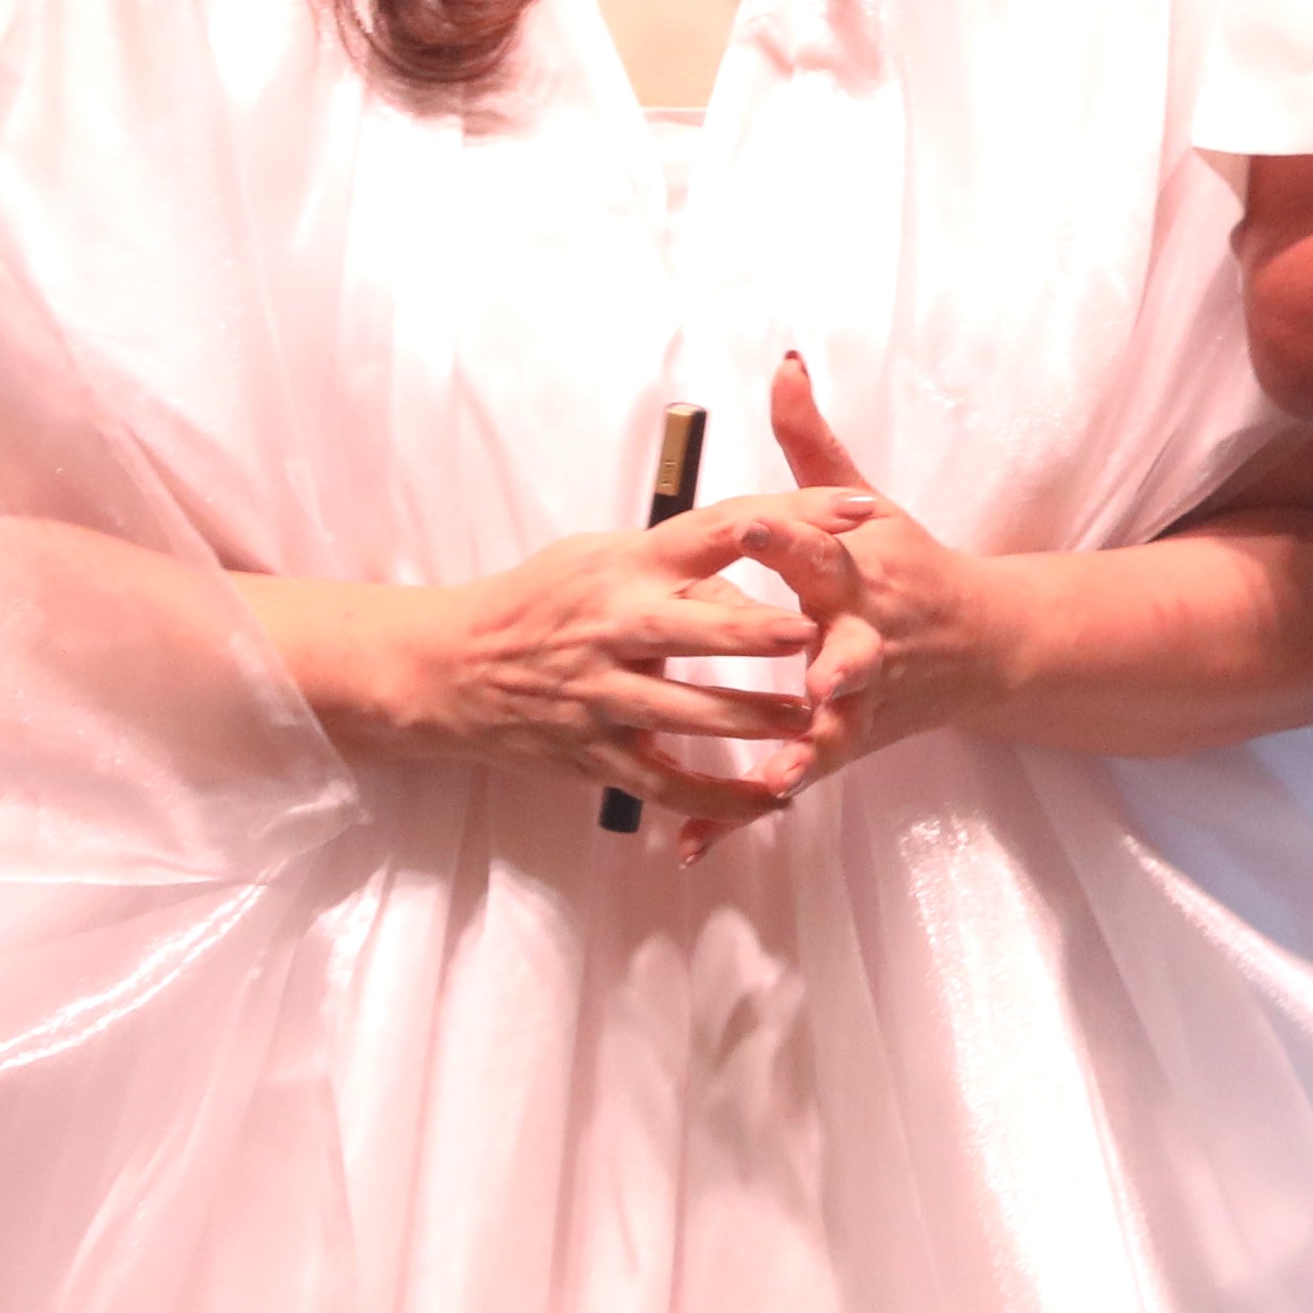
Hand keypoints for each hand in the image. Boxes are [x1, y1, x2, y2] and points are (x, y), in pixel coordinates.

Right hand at [249, 510, 841, 819]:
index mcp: (629, 564)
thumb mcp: (604, 557)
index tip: (859, 511)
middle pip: (699, 629)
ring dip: (757, 723)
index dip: (793, 518)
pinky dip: (722, 799)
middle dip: (760, 636)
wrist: (453, 667)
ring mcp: (604, 695)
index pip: (722, 529)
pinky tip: (772, 801)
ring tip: (814, 726)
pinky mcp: (597, 753)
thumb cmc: (542, 600)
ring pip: (691, 715)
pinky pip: (668, 782)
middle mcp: (617, 626)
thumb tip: (758, 574)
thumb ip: (680, 565)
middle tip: (823, 638)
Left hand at [635, 361, 1055, 846]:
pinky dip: (742, 816)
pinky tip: (690, 843)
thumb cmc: (912, 567)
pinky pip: (792, 780)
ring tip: (778, 776)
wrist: (987, 650)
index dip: (787, 538)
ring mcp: (860, 699)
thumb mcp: (870, 503)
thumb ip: (812, 445)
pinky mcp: (845, 744)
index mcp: (861, 572)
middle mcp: (867, 636)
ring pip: (834, 727)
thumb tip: (783, 363)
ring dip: (807, 750)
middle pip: (846, 648)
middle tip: (802, 671)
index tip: (749, 528)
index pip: (822, 548)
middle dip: (826, 660)